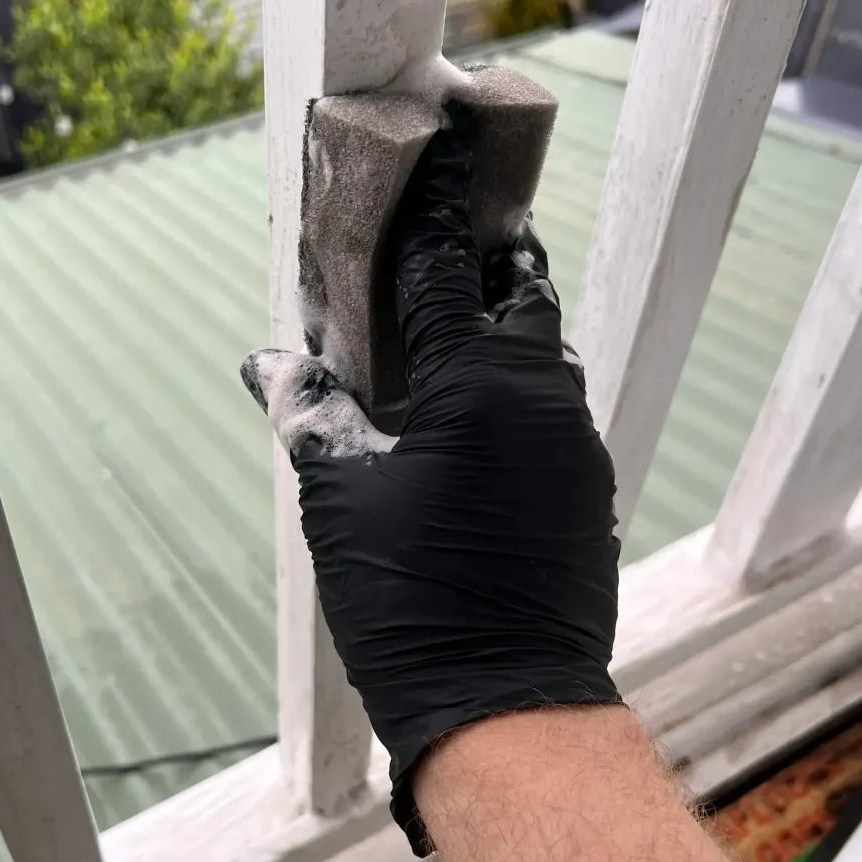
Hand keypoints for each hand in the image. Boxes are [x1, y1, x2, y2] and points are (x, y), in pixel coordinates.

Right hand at [241, 115, 621, 852]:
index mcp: (477, 385)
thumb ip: (312, 418)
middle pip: (521, 296)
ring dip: (506, 332)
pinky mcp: (590, 489)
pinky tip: (482, 425)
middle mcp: (543, 398)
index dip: (428, 213)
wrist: (506, 705)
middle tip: (445, 255)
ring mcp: (578, 445)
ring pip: (546, 357)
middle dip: (485, 265)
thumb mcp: (341, 505)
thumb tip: (271, 362)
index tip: (431, 156)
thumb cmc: (411, 602)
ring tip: (457, 337)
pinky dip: (521, 394)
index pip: (445, 270)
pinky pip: (557, 412)